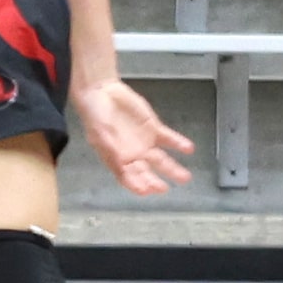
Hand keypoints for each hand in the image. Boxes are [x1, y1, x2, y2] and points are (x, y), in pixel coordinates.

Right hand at [72, 77, 193, 196]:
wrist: (102, 92)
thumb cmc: (95, 116)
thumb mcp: (100, 136)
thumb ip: (112, 152)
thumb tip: (121, 169)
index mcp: (117, 160)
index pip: (128, 178)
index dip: (136, 186)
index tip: (145, 191)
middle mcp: (133, 155)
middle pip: (146, 172)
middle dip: (155, 182)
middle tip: (164, 188)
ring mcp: (145, 143)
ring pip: (161, 160)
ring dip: (173, 168)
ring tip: (184, 177)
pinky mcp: (154, 128)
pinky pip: (169, 139)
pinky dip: (178, 144)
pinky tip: (187, 148)